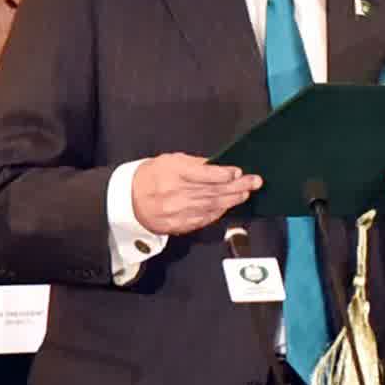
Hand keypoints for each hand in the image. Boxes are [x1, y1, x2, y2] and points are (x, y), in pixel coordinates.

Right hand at [131, 153, 258, 236]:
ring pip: (212, 205)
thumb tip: (217, 165)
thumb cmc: (150, 177)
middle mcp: (176, 193)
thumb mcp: (169, 160)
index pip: (203, 174)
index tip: (238, 171)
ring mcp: (178, 210)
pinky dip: (219, 211)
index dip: (223, 174)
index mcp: (173, 173)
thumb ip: (194, 163)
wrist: (129, 201)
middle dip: (237, 186)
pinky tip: (229, 205)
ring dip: (232, 199)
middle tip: (254, 182)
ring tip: (246, 193)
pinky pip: (204, 218)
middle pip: (213, 190)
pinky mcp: (180, 224)